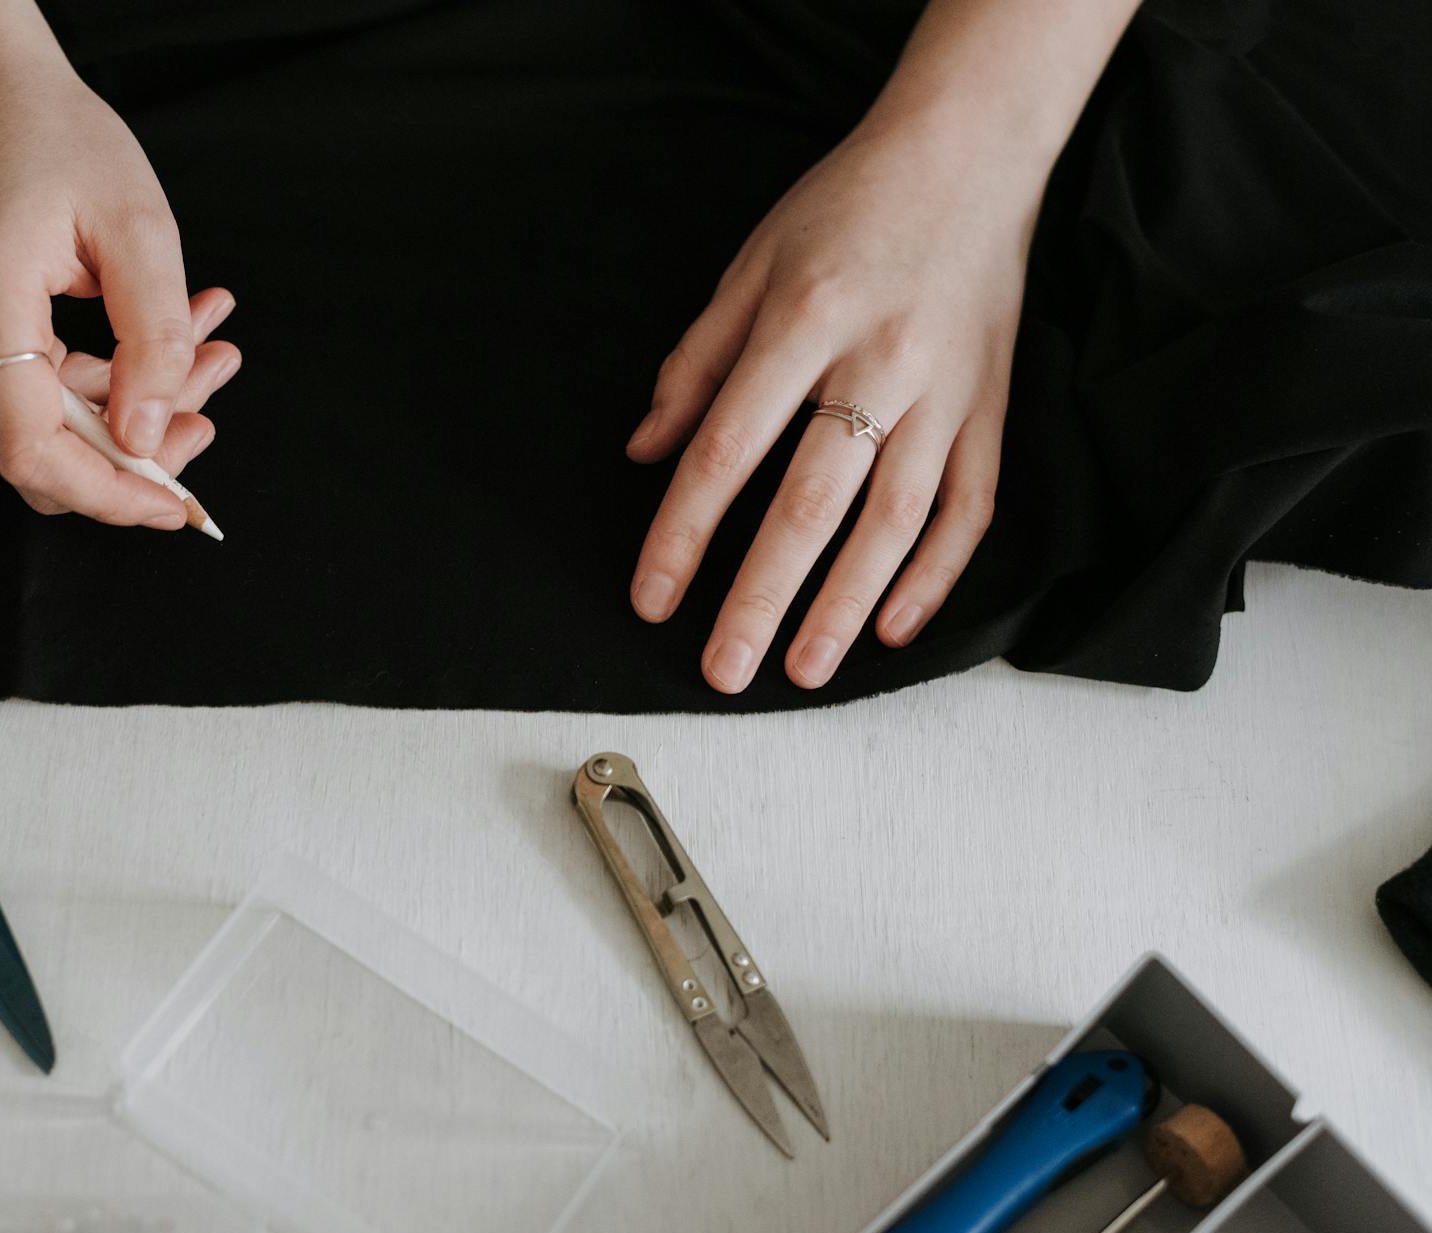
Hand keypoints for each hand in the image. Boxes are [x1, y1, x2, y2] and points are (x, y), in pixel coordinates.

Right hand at [0, 62, 237, 526]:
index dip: (110, 493)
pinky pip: (38, 401)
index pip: (34, 449)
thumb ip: (155, 339)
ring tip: (205, 353)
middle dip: (138, 450)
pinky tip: (168, 342)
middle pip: (42, 456)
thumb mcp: (140, 227)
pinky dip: (108, 387)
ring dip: (134, 413)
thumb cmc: (56, 139)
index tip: (176, 504)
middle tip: (209, 403)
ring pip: (47, 434)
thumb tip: (150, 435)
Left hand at [626, 118, 1032, 691]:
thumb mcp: (750, 264)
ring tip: (804, 672)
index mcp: (802, 321)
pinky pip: (970, 508)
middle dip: (762, 598)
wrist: (970, 154)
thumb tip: (645, 453)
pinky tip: (892, 626)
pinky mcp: (993, 408)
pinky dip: (935, 574)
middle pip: (810, 503)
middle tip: (722, 670)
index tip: (652, 600)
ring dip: (846, 605)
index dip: (683, 533)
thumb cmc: (845, 208)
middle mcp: (880, 362)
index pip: (727, 450)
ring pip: (895, 520)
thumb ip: (696, 362)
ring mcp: (947, 392)